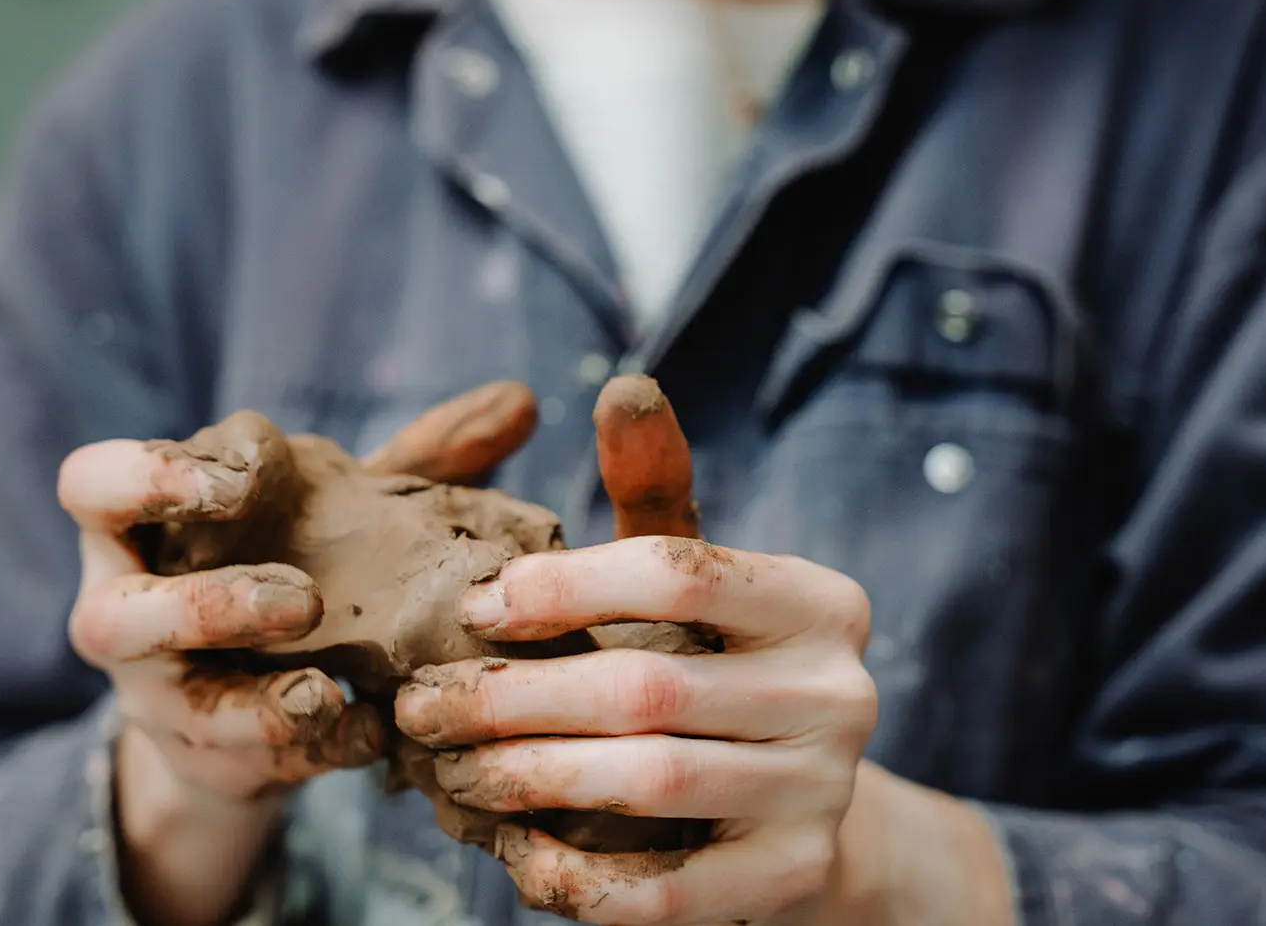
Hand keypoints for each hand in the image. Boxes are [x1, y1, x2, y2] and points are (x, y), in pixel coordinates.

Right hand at [57, 381, 540, 925]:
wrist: (260, 697)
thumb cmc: (294, 563)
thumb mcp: (345, 510)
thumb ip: (420, 460)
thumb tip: (521, 400)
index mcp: (141, 525)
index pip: (99, 483)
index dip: (157, 476)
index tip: (249, 476)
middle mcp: (127, 611)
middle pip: (111, 612)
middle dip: (205, 608)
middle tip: (303, 603)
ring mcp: (158, 694)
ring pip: (168, 707)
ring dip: (249, 700)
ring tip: (324, 695)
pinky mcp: (203, 755)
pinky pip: (241, 760)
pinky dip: (309, 747)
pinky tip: (370, 735)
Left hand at [394, 534, 878, 923]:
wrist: (797, 804)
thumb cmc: (718, 667)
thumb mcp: (696, 579)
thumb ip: (654, 490)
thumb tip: (622, 389)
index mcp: (820, 602)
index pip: (682, 573)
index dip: (564, 586)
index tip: (474, 609)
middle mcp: (843, 693)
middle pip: (650, 686)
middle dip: (514, 696)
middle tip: (423, 706)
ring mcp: (825, 793)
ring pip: (649, 781)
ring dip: (527, 776)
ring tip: (450, 767)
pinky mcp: (794, 879)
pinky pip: (671, 890)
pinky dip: (580, 875)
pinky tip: (516, 850)